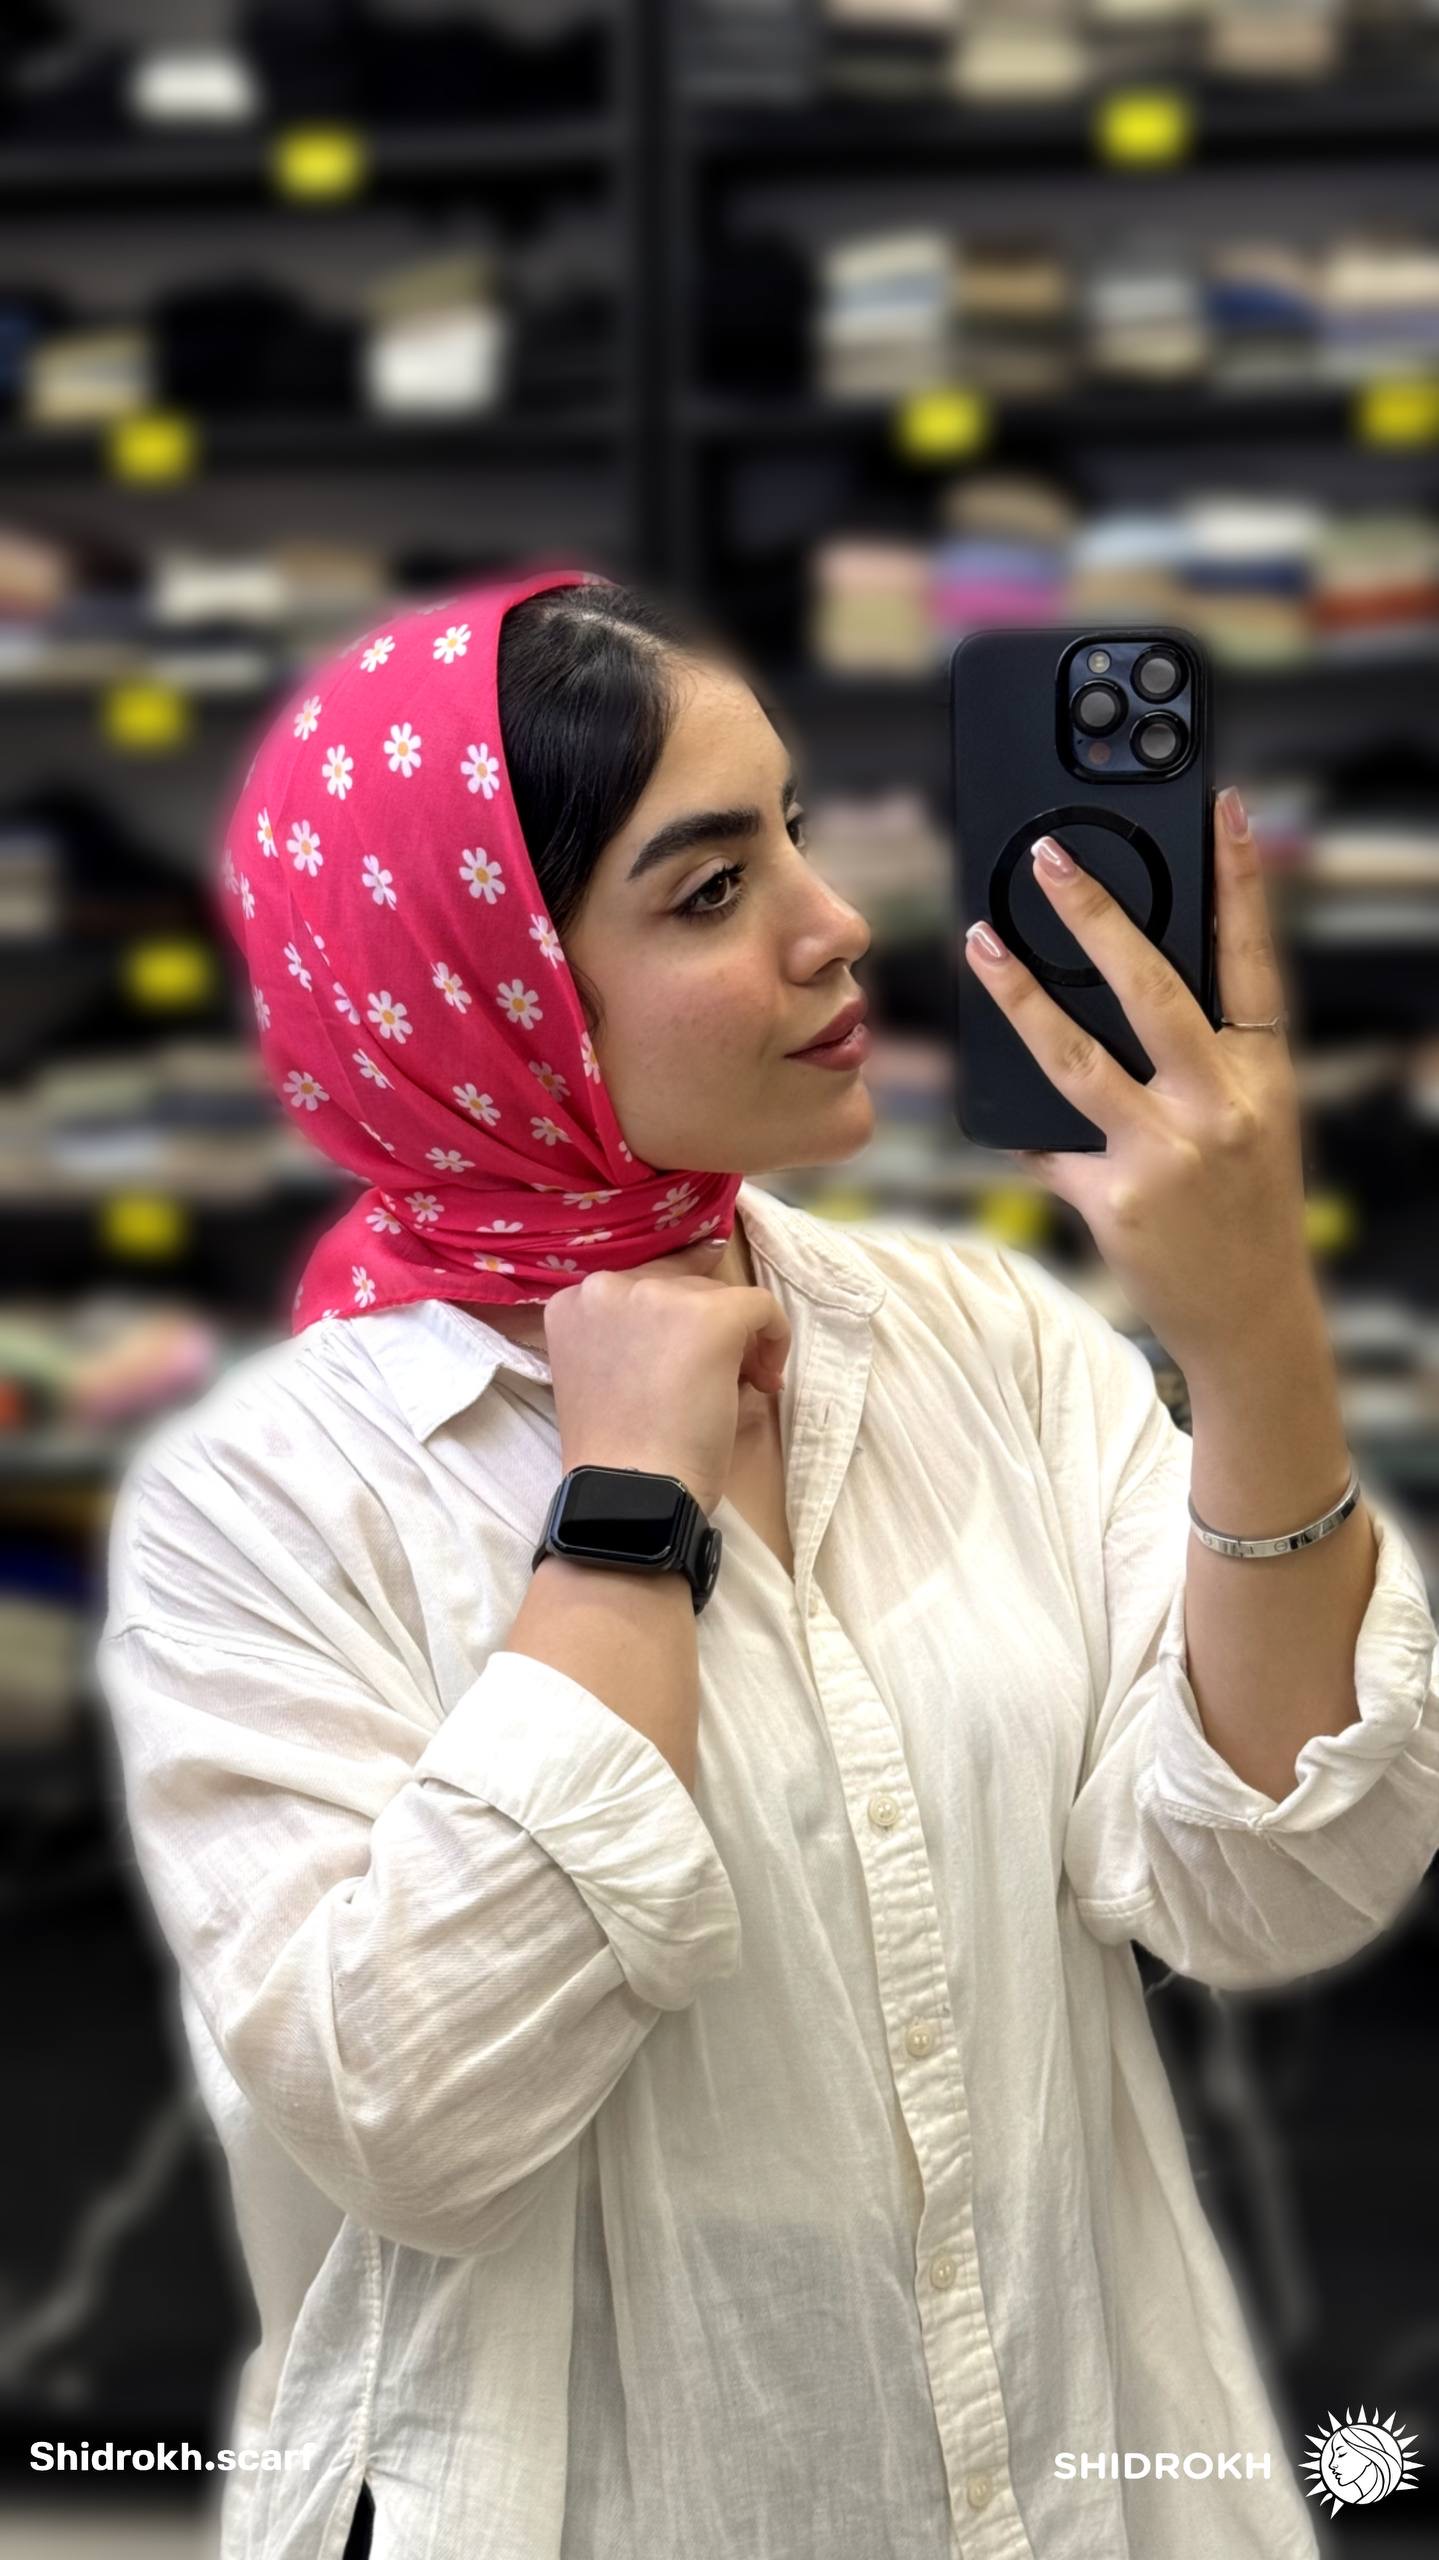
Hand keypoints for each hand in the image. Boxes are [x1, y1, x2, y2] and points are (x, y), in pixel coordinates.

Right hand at [544, 1236, 791, 1517]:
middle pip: (680, 1289)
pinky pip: (760, 1305)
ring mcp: (657, 1297)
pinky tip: (768, 1376)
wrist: (631, 1492)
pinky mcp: (709, 1315)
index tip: (686, 1360)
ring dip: (734, 1338)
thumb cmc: (615, 1454)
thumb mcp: (601, 1376)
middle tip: (718, 1382)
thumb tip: (694, 1336)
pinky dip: (775, 1335)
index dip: (672, 1324)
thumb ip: (629, 1342)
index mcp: (572, 1304)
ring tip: (739, 1388)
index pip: (639, 1291)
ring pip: (718, 1297)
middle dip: (703, 1330)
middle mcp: (606, 1287)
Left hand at [961, 784, 1315, 1379]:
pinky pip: (1051, 1141)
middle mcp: (1220, 1106)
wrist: (1251, 1318)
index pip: (1251, 962)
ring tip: (983, 944)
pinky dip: (1024, 1126)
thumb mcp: (1248, 1125)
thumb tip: (1112, 997)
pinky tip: (993, 1106)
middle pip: (1150, 990)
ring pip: (1077, 1056)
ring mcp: (1168, 1153)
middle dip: (1095, 916)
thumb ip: (1200, 1065)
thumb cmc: (1240, 1209)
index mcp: (1261, 1075)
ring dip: (1021, 995)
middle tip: (1049, 859)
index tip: (1222, 813)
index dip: (1239, 884)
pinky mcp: (1119, 1199)